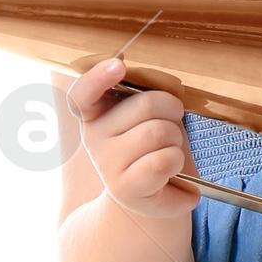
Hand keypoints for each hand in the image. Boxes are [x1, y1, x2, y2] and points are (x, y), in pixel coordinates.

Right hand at [63, 57, 198, 218]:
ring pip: (158, 132)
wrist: (154, 196)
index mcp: (95, 114)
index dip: (98, 77)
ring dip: (177, 139)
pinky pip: (163, 160)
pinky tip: (171, 169)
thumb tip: (159, 84)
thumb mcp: (147, 119)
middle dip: (173, 110)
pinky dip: (177, 161)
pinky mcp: (124, 188)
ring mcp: (106, 163)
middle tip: (173, 122)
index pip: (83, 94)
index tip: (118, 65)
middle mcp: (93, 137)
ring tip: (171, 149)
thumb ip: (144, 98)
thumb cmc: (153, 149)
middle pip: (146, 104)